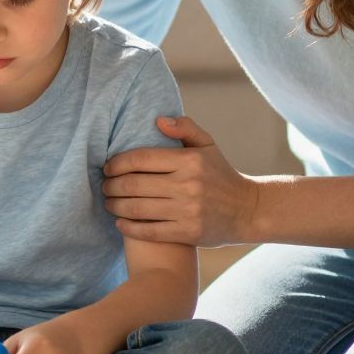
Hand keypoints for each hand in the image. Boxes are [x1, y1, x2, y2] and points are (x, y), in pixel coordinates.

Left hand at [101, 117, 260, 245]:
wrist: (248, 210)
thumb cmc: (222, 175)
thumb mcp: (209, 146)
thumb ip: (186, 128)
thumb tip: (158, 121)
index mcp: (189, 160)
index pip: (141, 158)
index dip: (117, 163)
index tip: (107, 167)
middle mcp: (187, 185)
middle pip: (134, 184)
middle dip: (111, 186)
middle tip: (104, 187)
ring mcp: (187, 210)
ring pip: (137, 208)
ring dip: (115, 206)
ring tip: (108, 203)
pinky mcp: (188, 233)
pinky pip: (149, 231)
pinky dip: (129, 228)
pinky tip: (120, 223)